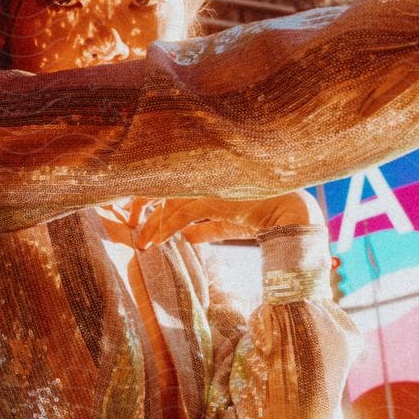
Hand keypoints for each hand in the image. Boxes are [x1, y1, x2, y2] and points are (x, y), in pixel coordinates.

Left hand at [135, 189, 321, 249]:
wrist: (290, 214)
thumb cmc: (263, 215)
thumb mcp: (229, 222)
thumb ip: (207, 227)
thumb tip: (187, 238)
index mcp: (208, 175)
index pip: (170, 180)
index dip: (151, 195)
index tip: (137, 212)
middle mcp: (205, 175)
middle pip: (162, 184)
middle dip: (141, 203)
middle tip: (128, 221)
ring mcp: (209, 184)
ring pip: (168, 202)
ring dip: (151, 224)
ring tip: (141, 242)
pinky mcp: (212, 198)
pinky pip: (180, 215)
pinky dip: (164, 229)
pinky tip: (155, 242)